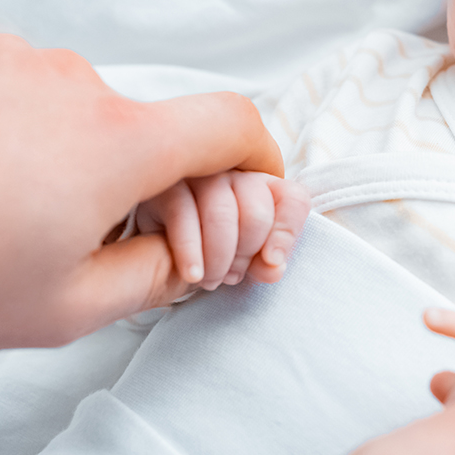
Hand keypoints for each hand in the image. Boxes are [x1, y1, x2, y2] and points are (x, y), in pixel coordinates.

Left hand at [0, 34, 284, 352]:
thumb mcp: (68, 307)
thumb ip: (158, 276)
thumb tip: (189, 256)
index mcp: (119, 143)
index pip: (234, 123)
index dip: (259, 156)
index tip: (253, 182)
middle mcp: (77, 83)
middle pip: (152, 124)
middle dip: (143, 177)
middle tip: (95, 234)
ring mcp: (18, 60)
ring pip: (86, 106)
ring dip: (74, 151)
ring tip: (13, 209)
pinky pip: (29, 87)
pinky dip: (25, 128)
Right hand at [136, 170, 309, 290]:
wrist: (160, 247)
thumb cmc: (211, 248)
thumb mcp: (244, 257)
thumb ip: (265, 263)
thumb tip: (274, 269)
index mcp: (265, 186)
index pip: (294, 199)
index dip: (287, 234)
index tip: (273, 263)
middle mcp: (237, 173)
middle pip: (257, 214)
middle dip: (246, 255)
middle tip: (232, 276)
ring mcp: (201, 175)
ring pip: (222, 216)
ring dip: (219, 258)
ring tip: (212, 280)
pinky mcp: (167, 186)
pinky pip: (184, 217)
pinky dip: (191, 252)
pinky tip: (193, 274)